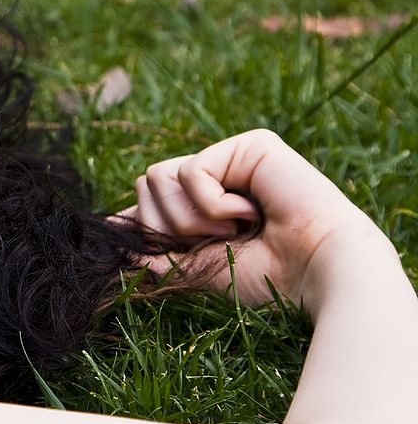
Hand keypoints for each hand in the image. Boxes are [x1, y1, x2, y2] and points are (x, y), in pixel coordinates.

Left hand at [116, 129, 385, 306]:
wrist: (313, 274)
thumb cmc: (264, 277)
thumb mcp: (194, 267)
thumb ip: (154, 247)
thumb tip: (109, 225)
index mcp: (202, 208)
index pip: (148, 202)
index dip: (139, 224)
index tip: (142, 248)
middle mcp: (215, 179)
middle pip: (144, 186)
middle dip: (165, 227)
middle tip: (212, 243)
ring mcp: (230, 159)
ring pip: (156, 177)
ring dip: (188, 218)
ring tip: (232, 230)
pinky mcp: (248, 146)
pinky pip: (191, 172)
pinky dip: (212, 205)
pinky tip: (250, 212)